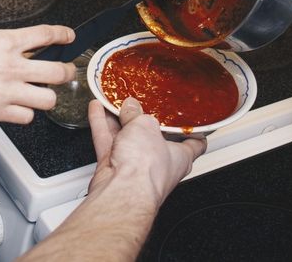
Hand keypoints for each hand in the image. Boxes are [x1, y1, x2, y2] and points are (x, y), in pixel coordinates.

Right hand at [0, 24, 76, 123]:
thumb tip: (12, 49)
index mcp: (4, 41)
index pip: (46, 35)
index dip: (63, 36)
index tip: (68, 37)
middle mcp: (10, 66)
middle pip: (58, 72)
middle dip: (65, 71)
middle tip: (64, 70)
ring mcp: (5, 92)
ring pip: (48, 100)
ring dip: (46, 96)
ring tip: (41, 93)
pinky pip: (26, 118)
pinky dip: (24, 114)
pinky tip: (17, 108)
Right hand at [87, 97, 205, 208]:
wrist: (122, 190)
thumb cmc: (146, 168)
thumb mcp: (146, 126)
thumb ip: (138, 114)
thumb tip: (131, 108)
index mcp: (180, 157)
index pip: (194, 144)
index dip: (193, 131)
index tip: (192, 122)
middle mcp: (159, 164)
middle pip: (152, 137)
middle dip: (142, 119)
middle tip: (136, 103)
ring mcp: (135, 167)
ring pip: (126, 138)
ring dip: (118, 119)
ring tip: (113, 102)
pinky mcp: (115, 169)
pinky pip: (108, 142)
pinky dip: (101, 126)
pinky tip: (97, 110)